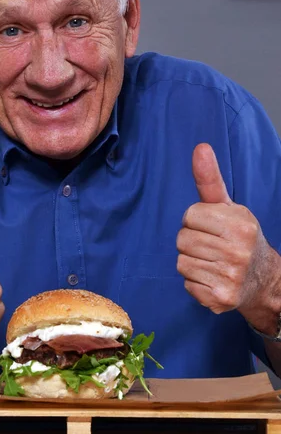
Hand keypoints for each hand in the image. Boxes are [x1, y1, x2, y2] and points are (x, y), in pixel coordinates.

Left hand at [176, 143, 280, 331]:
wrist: (264, 280)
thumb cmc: (238, 236)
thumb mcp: (227, 206)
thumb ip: (210, 179)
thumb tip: (200, 147)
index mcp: (240, 224)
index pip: (190, 215)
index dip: (196, 220)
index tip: (211, 226)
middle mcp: (238, 251)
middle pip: (182, 239)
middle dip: (192, 240)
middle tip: (211, 245)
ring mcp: (230, 277)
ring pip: (182, 262)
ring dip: (192, 261)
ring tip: (212, 261)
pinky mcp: (220, 298)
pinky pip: (187, 284)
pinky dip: (195, 281)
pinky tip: (212, 278)